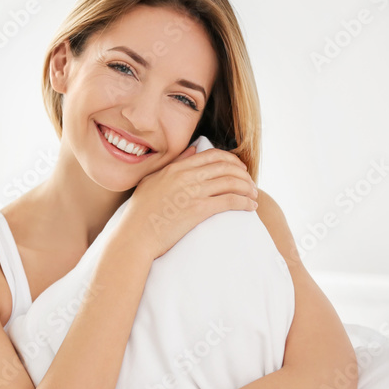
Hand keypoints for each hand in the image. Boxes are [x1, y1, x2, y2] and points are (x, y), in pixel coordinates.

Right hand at [118, 144, 258, 259]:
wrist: (135, 236)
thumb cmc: (140, 213)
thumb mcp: (152, 181)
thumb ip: (173, 164)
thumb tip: (192, 151)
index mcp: (176, 168)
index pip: (212, 155)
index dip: (231, 160)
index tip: (239, 168)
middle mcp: (186, 176)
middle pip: (226, 167)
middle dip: (243, 174)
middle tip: (251, 183)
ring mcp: (193, 192)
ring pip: (231, 182)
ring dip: (248, 188)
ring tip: (254, 196)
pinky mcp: (199, 210)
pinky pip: (230, 200)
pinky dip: (245, 202)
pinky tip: (251, 207)